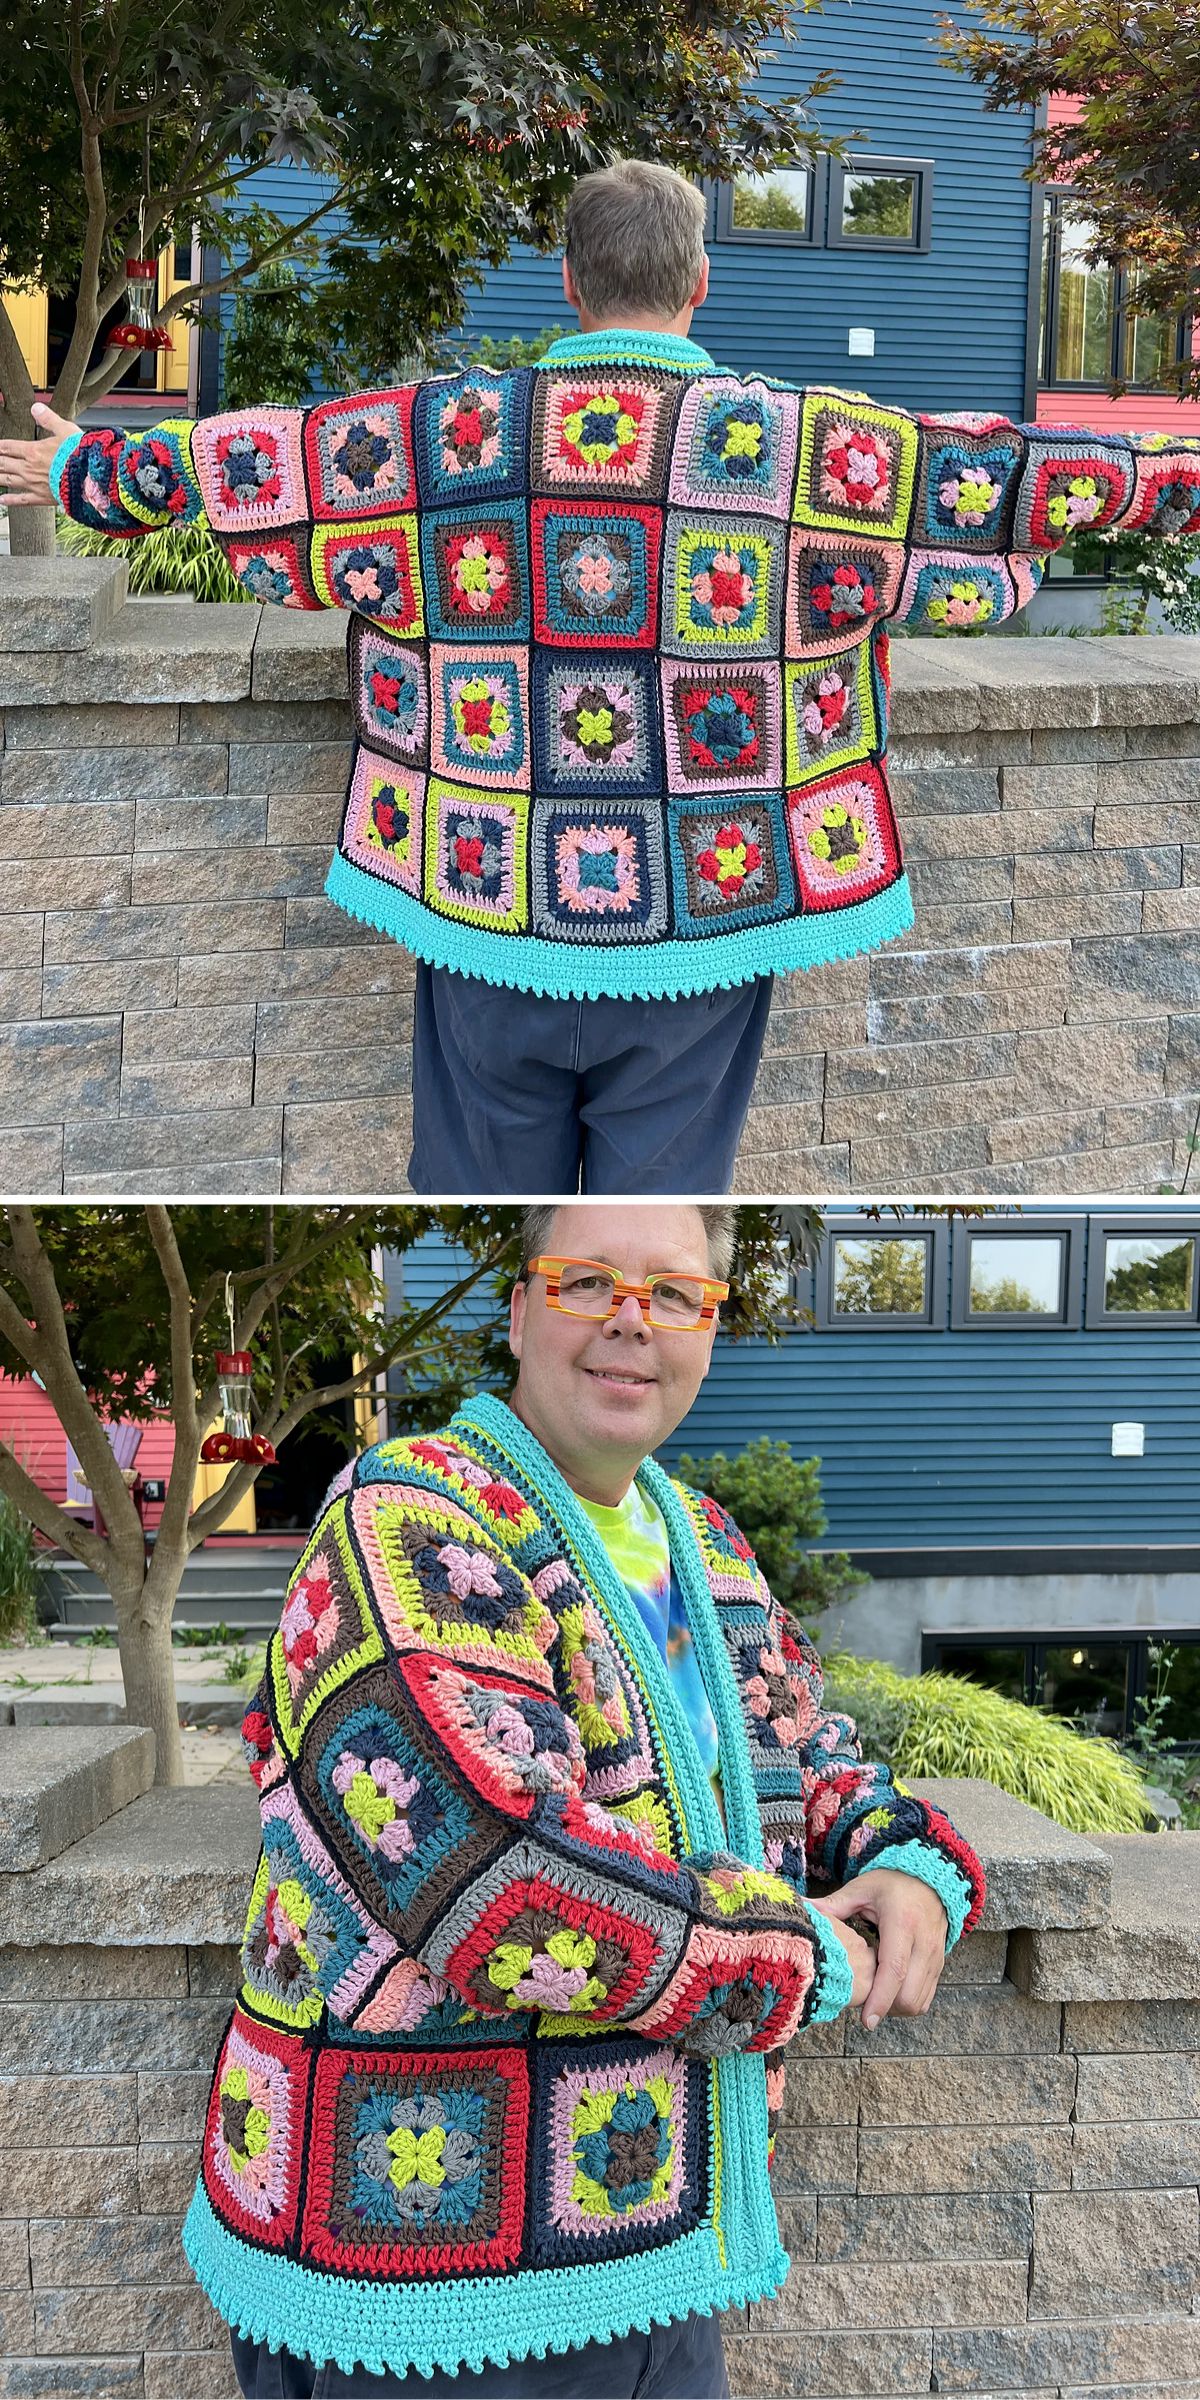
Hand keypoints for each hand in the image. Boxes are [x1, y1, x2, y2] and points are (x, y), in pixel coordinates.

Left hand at [0, 397, 81, 507]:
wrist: (90, 479)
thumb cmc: (80, 455)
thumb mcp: (65, 430)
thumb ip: (48, 419)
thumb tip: (36, 408)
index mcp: (33, 451)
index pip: (8, 446)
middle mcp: (29, 468)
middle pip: (3, 463)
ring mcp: (33, 484)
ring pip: (7, 480)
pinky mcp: (41, 498)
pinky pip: (22, 500)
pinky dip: (10, 500)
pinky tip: (2, 500)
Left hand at [808, 1867, 948, 2028]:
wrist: (931, 1880)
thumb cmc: (892, 1884)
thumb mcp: (861, 1889)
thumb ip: (834, 1905)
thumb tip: (803, 1909)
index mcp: (902, 1922)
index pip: (894, 1970)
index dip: (880, 1999)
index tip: (866, 2021)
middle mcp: (923, 1942)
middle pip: (908, 1995)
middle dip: (885, 2008)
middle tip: (862, 2002)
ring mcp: (935, 1956)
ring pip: (919, 2002)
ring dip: (895, 2009)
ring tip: (874, 1997)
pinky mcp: (939, 1965)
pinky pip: (926, 1997)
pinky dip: (908, 2003)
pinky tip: (889, 1992)